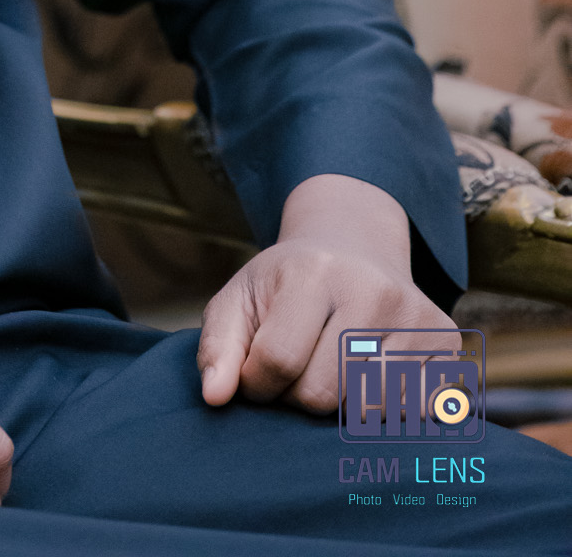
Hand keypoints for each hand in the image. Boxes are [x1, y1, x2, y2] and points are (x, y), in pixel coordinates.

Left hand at [198, 173, 455, 413]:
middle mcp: (371, 289)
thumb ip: (219, 346)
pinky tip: (370, 375)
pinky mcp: (445, 342)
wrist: (353, 245)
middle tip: (297, 368)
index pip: (277, 360)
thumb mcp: (241, 298)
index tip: (257, 372)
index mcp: (313, 271)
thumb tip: (214, 397)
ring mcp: (414, 316)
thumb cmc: (287, 283)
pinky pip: (409, 413)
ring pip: (366, 411)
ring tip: (330, 368)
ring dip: (338, 406)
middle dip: (297, 396)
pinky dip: (383, 410)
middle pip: (321, 394)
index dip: (257, 382)